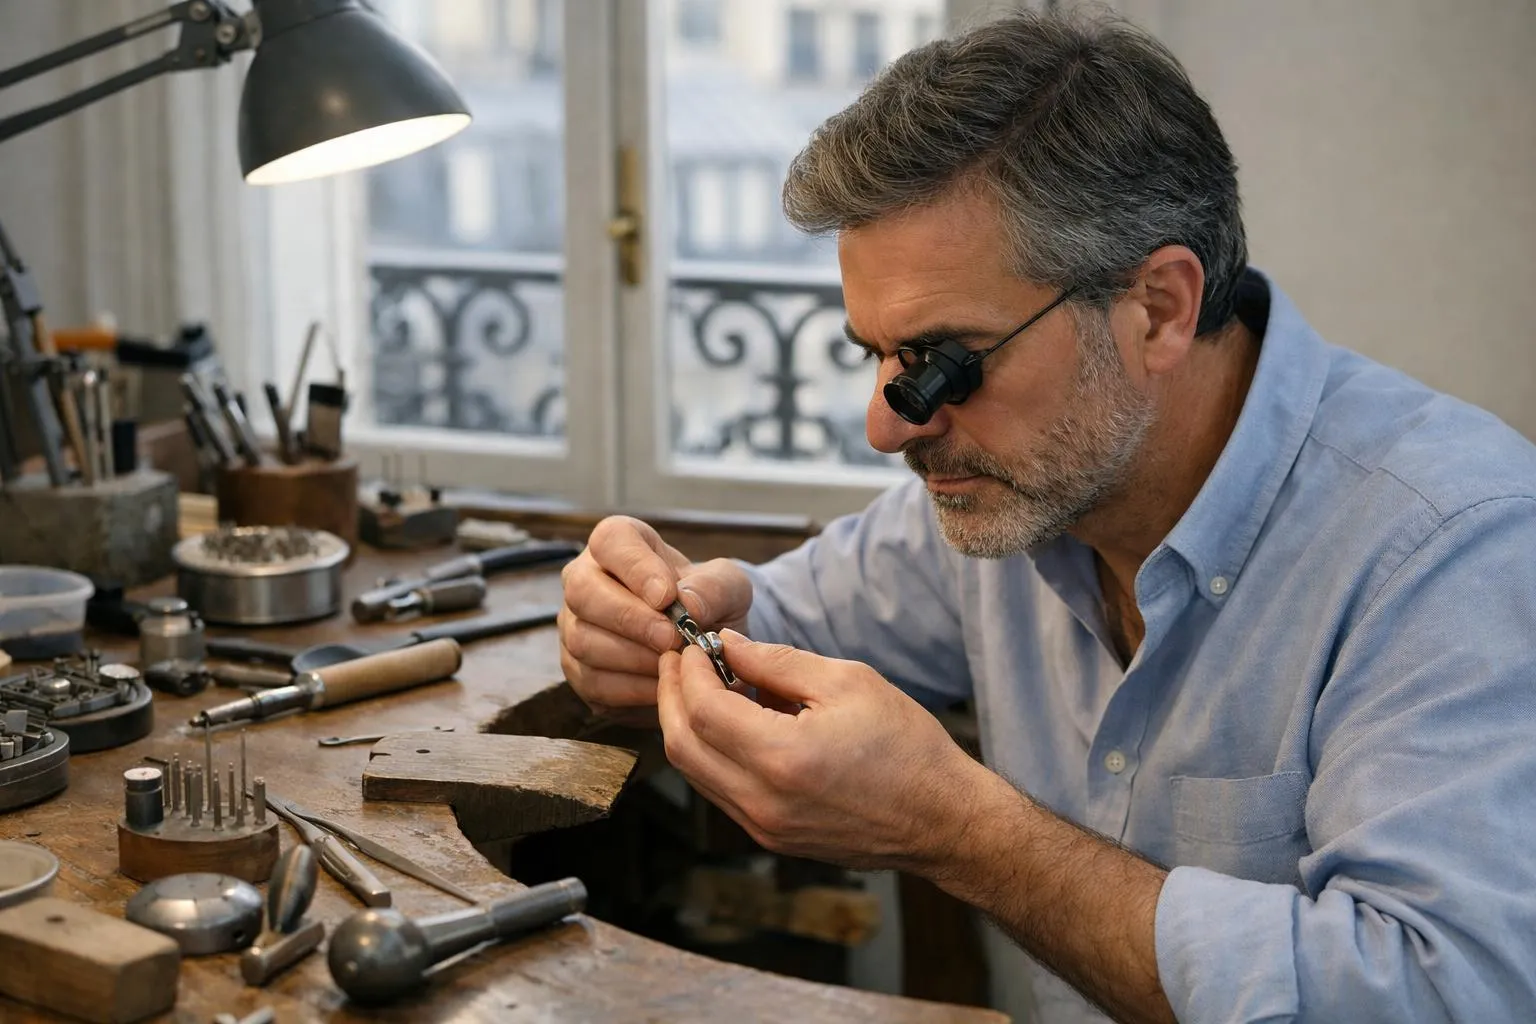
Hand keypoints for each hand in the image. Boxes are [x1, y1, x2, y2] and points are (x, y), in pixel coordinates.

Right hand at [559, 515, 752, 720]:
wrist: (703, 643)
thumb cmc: (709, 602)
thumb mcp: (728, 587)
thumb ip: (713, 589)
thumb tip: (688, 606)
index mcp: (619, 542)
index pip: (611, 542)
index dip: (636, 569)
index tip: (667, 596)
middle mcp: (585, 579)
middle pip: (583, 593)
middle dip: (631, 620)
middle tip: (671, 639)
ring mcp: (574, 625)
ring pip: (584, 641)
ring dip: (635, 658)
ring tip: (674, 663)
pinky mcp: (577, 669)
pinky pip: (592, 681)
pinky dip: (631, 688)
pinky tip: (662, 684)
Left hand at [657, 630, 983, 871]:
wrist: (941, 819)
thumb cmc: (906, 746)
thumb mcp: (846, 682)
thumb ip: (777, 661)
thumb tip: (728, 645)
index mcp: (782, 759)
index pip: (702, 710)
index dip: (688, 671)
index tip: (694, 644)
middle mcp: (763, 802)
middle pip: (681, 745)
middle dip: (671, 696)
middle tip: (679, 661)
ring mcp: (764, 828)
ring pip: (695, 772)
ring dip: (687, 725)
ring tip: (706, 685)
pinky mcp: (771, 839)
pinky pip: (720, 791)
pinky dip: (713, 752)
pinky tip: (735, 722)